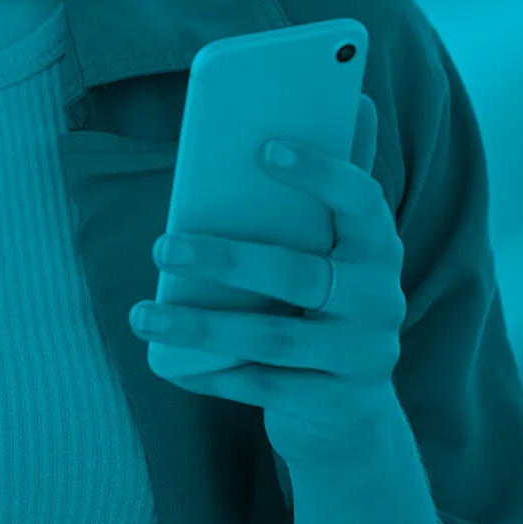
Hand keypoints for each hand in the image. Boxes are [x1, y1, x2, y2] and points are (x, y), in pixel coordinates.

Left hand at [131, 125, 411, 467]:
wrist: (349, 416)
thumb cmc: (320, 311)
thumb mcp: (326, 257)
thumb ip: (318, 198)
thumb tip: (325, 108)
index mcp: (377, 249)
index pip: (362, 200)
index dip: (320, 172)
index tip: (264, 148)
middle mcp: (381, 301)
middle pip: (299, 272)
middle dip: (226, 258)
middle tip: (162, 245)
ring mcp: (364, 357)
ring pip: (271, 338)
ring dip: (200, 325)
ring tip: (142, 314)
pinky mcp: (338, 406)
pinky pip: (264, 388)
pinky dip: (212, 374)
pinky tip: (168, 362)